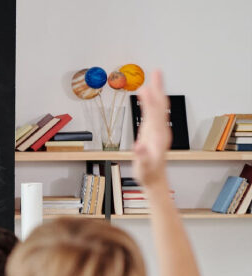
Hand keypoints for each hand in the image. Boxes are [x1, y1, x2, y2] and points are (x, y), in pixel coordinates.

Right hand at [132, 70, 171, 189]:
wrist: (155, 180)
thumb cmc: (148, 174)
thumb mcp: (144, 167)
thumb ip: (142, 156)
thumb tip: (139, 146)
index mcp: (157, 135)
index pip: (154, 113)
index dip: (150, 99)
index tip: (144, 87)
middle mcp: (160, 129)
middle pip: (160, 104)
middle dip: (158, 87)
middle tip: (157, 71)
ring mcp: (159, 130)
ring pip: (159, 107)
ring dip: (157, 91)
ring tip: (154, 78)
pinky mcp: (155, 132)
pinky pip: (154, 112)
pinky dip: (151, 102)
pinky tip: (147, 97)